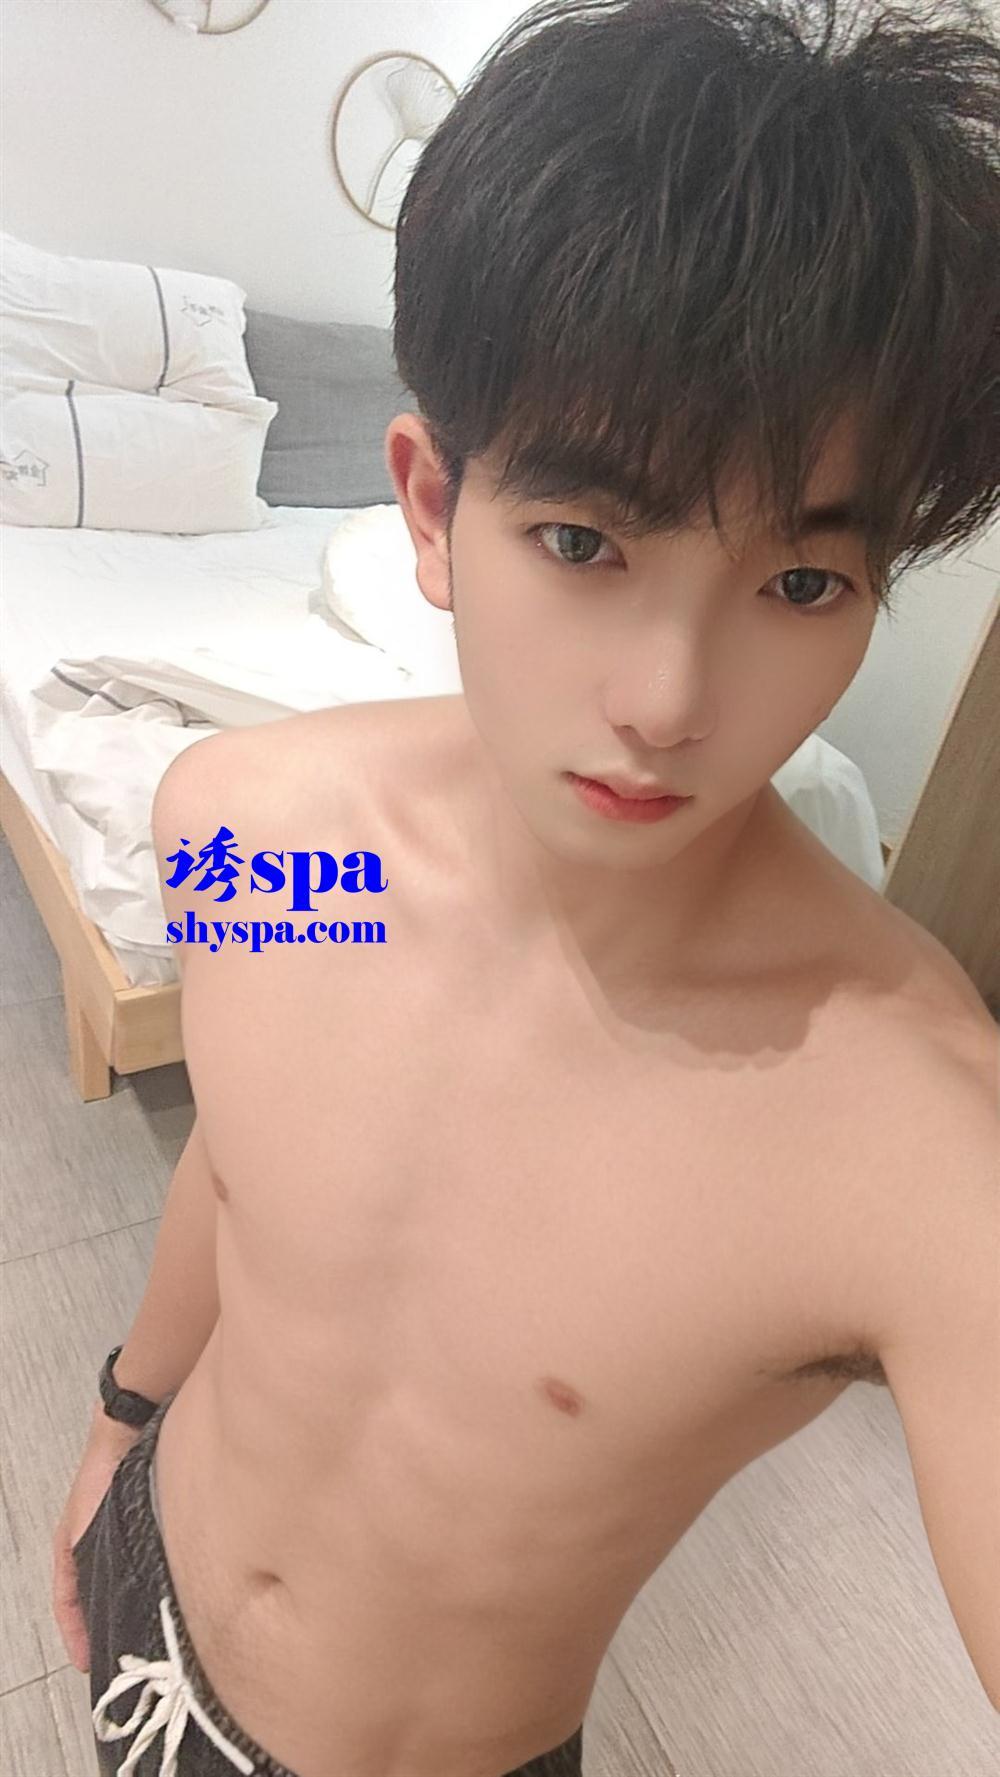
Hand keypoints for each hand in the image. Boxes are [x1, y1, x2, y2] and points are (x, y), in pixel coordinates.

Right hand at [52, 1410, 143, 1672]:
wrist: (132, 1431)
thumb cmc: (103, 1472)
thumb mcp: (85, 1528)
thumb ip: (86, 1563)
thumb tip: (97, 1604)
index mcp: (71, 1548)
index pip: (66, 1603)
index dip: (75, 1635)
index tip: (85, 1660)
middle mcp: (94, 1544)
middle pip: (96, 1596)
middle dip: (104, 1624)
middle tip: (118, 1652)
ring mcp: (118, 1536)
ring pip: (121, 1581)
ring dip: (127, 1604)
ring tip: (143, 1630)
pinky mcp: (143, 1526)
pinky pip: (143, 1564)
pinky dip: (148, 1582)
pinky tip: (166, 1593)